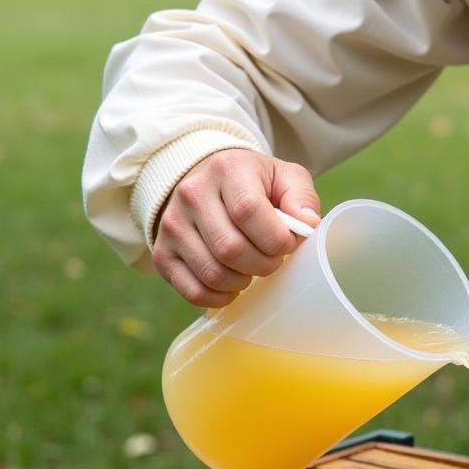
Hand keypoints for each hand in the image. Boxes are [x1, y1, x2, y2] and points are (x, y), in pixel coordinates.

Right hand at [152, 150, 320, 306]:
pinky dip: (219, 298)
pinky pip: (192, 291)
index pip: (249, 212)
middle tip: (272, 260)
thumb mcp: (284, 176)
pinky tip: (234, 286)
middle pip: (230, 248)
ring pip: (212, 273)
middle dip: (263, 264)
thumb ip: (301, 197)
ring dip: (243, 281)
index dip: (275, 238)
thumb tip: (306, 225)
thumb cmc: (254, 182)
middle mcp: (192, 194)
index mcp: (226, 170)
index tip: (287, 244)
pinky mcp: (162, 253)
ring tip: (253, 269)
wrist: (208, 179)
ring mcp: (171, 225)